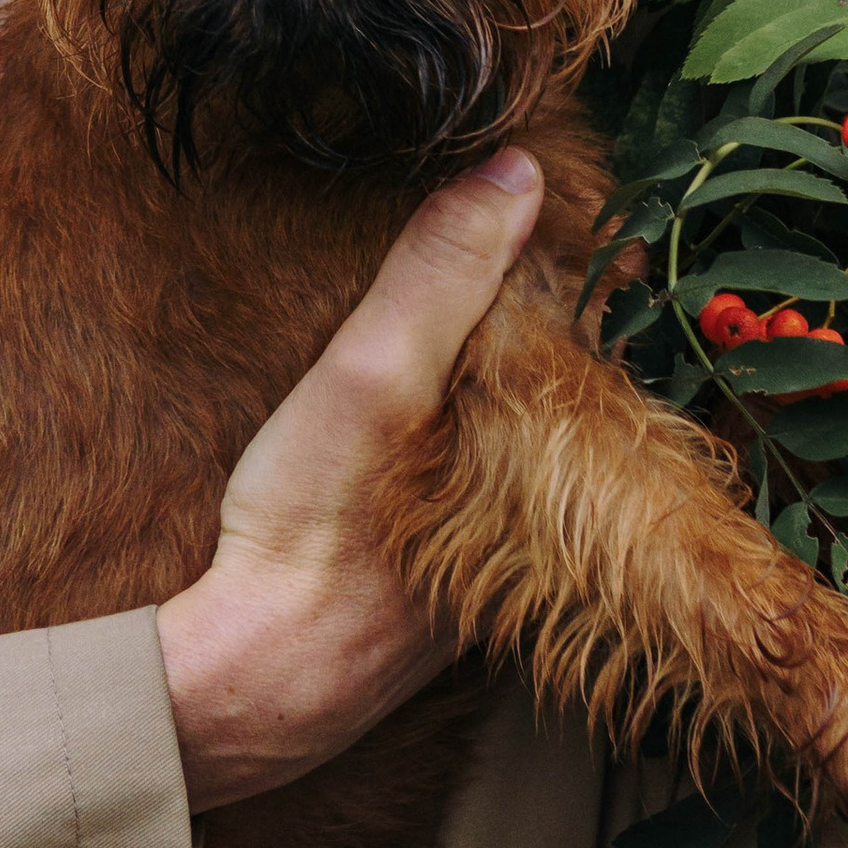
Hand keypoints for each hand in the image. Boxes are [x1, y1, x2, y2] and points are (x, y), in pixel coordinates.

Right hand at [155, 147, 542, 810]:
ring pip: (517, 451)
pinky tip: (425, 433)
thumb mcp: (373, 377)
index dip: (586, 274)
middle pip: (558, 399)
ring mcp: (490, 557)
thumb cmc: (318, 528)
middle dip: (551, 333)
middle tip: (534, 255)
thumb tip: (517, 169)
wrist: (256, 677)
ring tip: (486, 323)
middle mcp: (537, 515)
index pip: (591, 341)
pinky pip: (470, 495)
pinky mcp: (437, 589)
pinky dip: (460, 451)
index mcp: (542, 456)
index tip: (589, 216)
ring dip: (507, 395)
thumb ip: (440, 277)